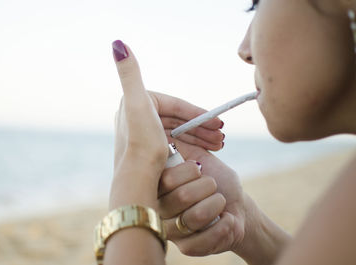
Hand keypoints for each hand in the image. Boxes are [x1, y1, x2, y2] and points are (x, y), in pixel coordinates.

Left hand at [110, 41, 222, 209]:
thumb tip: (118, 44)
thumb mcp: (138, 103)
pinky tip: (205, 151)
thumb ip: (129, 72)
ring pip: (178, 133)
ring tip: (220, 145)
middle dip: (203, 127)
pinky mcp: (148, 150)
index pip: (174, 105)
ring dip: (201, 137)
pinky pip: (174, 144)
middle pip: (177, 120)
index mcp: (136, 103)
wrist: (137, 180)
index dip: (198, 113)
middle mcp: (138, 117)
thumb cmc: (141, 143)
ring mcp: (143, 134)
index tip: (219, 122)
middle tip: (222, 136)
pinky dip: (190, 146)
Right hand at [158, 140, 245, 255]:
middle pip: (181, 196)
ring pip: (194, 216)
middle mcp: (159, 208)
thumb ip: (182, 146)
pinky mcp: (186, 247)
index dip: (189, 172)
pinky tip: (226, 220)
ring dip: (217, 205)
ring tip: (220, 203)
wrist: (237, 208)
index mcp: (159, 185)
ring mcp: (171, 229)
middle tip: (213, 187)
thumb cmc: (218, 181)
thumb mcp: (201, 158)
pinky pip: (205, 238)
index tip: (199, 170)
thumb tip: (165, 128)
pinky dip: (224, 225)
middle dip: (208, 187)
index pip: (166, 178)